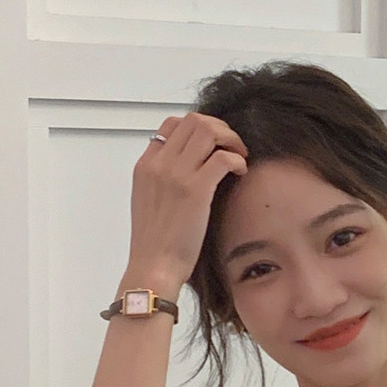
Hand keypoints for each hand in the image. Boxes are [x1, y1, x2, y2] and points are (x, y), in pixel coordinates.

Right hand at [124, 112, 248, 290]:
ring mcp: (177, 175)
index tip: (213, 142)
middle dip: (219, 128)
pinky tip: (240, 172)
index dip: (197, 127)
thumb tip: (184, 164)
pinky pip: (223, 157)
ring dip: (231, 139)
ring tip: (239, 156)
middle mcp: (159, 164)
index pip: (171, 124)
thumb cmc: (155, 241)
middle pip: (193, 121)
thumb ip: (161, 177)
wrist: (154, 265)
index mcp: (146, 165)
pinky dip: (237, 159)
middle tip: (232, 146)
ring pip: (209, 132)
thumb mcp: (147, 200)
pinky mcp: (196, 190)